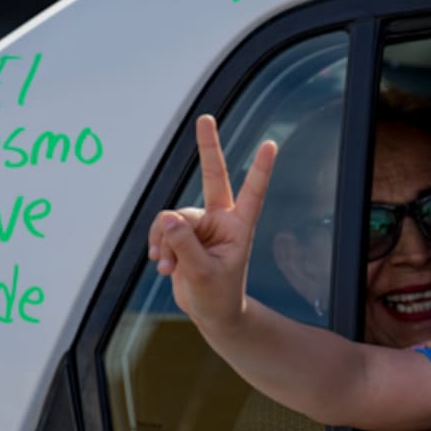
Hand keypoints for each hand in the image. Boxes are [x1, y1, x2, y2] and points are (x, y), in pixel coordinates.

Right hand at [148, 115, 276, 330]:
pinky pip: (162, 228)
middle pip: (212, 176)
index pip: (253, 192)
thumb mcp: (202, 274)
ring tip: (167, 266)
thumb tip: (166, 218)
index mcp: (239, 226)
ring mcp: (200, 225)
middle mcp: (221, 219)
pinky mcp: (182, 234)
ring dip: (165, 241)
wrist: (210, 313)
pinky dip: (158, 245)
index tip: (271, 144)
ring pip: (173, 217)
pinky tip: (162, 265)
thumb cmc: (218, 295)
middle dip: (208, 147)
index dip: (260, 169)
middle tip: (205, 118)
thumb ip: (184, 245)